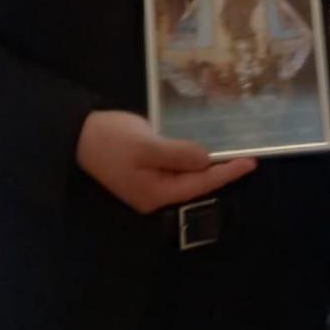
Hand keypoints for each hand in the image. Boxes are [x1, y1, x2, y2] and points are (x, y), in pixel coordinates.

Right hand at [75, 110, 255, 213]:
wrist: (78, 135)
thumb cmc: (111, 140)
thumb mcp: (146, 145)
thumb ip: (177, 154)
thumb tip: (206, 161)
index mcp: (157, 193)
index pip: (200, 184)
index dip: (226, 172)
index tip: (251, 163)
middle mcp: (156, 194)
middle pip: (195, 184)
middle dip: (220, 171)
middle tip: (247, 156)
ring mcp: (150, 183)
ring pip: (187, 176)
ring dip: (207, 164)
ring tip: (232, 152)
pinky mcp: (146, 170)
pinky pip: (176, 167)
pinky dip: (192, 158)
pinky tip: (203, 148)